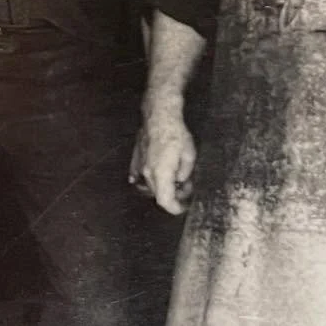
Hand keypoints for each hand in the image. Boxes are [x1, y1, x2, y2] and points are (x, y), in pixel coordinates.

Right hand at [131, 101, 196, 215]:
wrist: (159, 116)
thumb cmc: (175, 134)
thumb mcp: (189, 155)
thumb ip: (184, 173)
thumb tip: (180, 180)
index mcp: (161, 175)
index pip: (165, 201)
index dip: (175, 208)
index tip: (184, 207)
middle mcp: (147, 174)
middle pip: (158, 194)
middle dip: (173, 195)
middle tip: (186, 186)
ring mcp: (140, 166)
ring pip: (150, 185)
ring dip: (163, 185)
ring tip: (176, 176)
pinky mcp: (136, 158)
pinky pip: (139, 174)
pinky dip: (148, 179)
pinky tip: (155, 175)